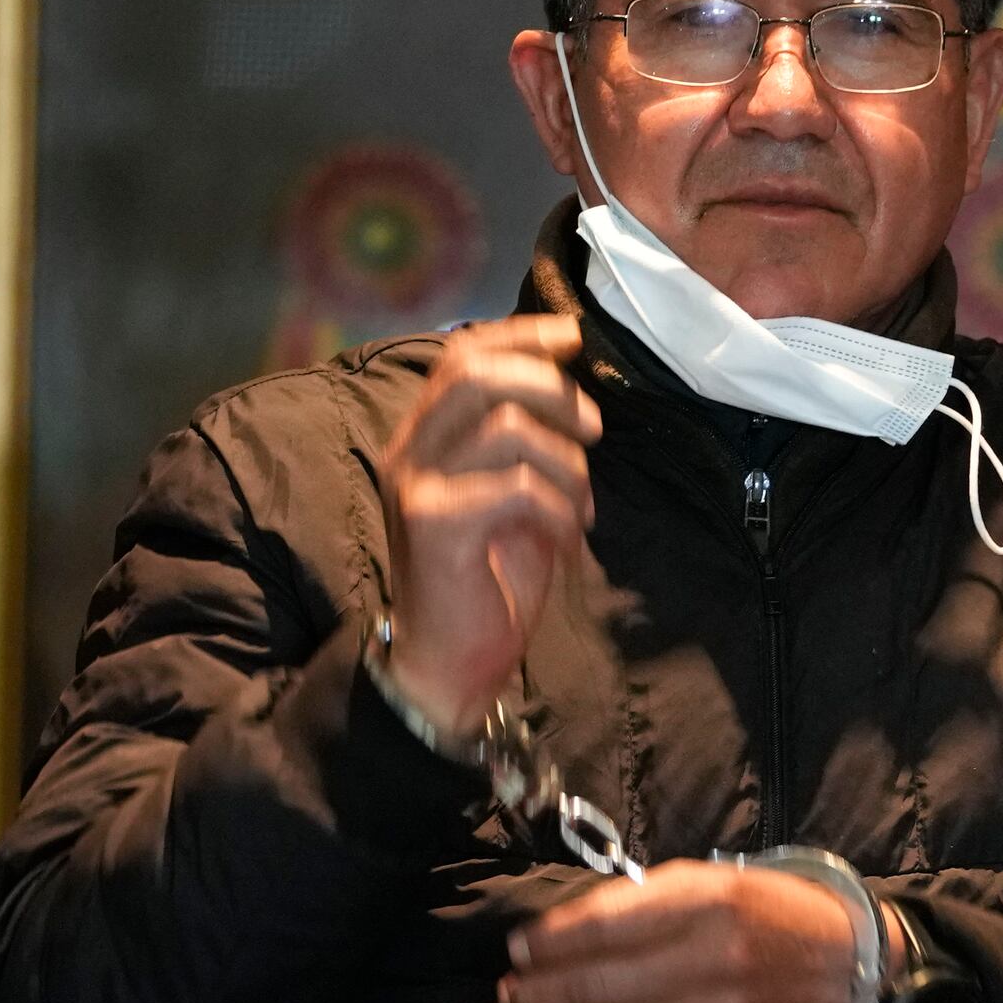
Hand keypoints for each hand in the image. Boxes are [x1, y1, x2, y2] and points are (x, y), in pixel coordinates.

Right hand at [375, 316, 597, 721]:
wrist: (451, 664)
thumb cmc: (488, 581)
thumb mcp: (514, 496)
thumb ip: (527, 443)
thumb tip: (575, 391)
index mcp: (424, 438)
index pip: (463, 355)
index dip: (522, 337)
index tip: (575, 337)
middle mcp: (409, 452)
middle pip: (475, 372)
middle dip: (550, 387)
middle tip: (594, 428)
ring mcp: (417, 487)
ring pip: (507, 428)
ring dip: (567, 462)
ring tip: (581, 504)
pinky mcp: (436, 527)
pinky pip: (517, 487)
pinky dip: (559, 505)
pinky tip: (568, 535)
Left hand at [507, 860, 867, 1002]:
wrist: (851, 966)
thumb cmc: (764, 914)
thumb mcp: (706, 883)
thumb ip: (633, 905)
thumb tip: (552, 940)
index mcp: (707, 902)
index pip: (600, 929)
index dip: (546, 946)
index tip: (517, 953)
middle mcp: (717, 960)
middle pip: (597, 989)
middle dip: (539, 998)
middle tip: (512, 999)